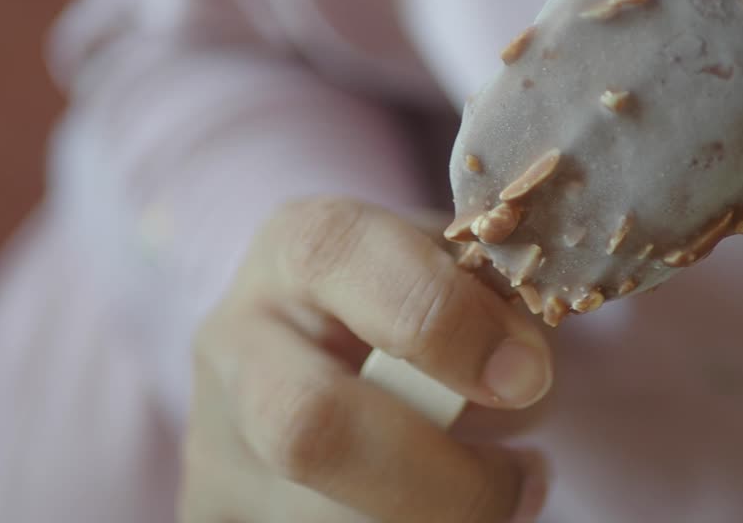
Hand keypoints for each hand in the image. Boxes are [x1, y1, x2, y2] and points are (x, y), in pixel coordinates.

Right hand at [180, 197, 552, 521]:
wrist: (324, 355)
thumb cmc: (416, 306)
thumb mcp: (455, 275)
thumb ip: (488, 302)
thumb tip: (523, 365)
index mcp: (295, 246)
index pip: (338, 258)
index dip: (438, 317)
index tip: (526, 375)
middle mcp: (235, 339)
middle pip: (304, 423)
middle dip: (437, 472)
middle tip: (527, 477)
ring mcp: (216, 438)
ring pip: (323, 514)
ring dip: (437, 513)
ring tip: (501, 493)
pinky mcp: (220, 509)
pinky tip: (442, 510)